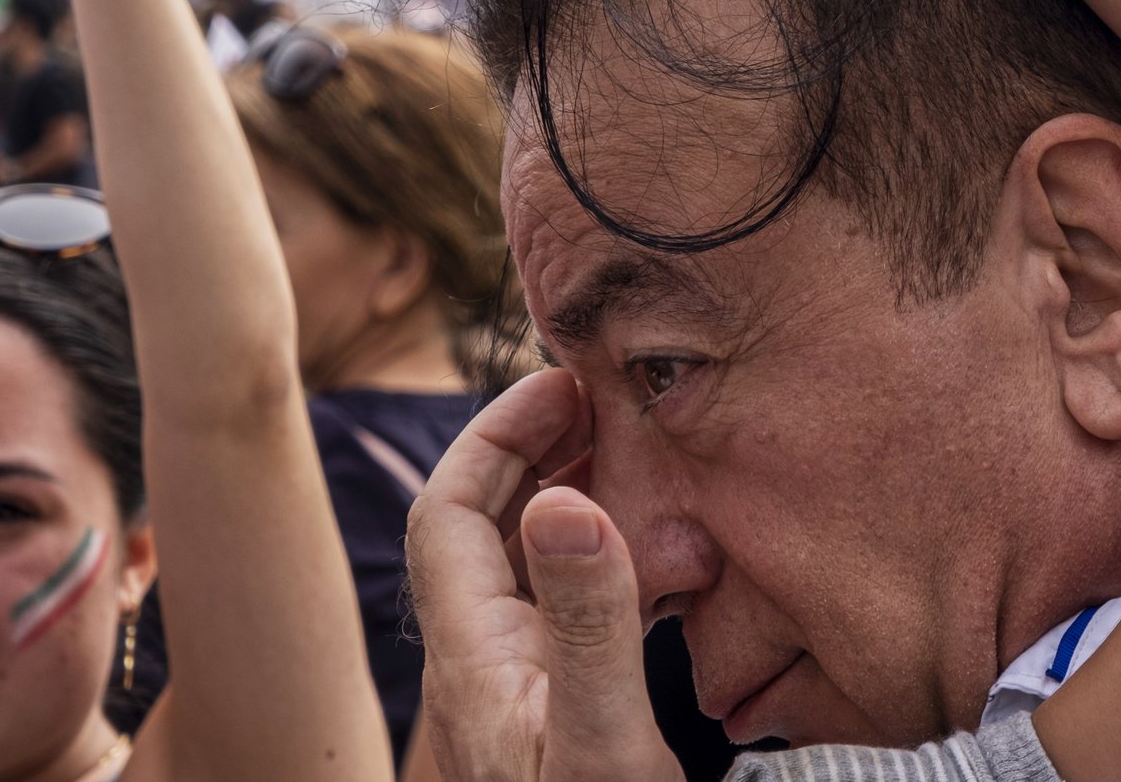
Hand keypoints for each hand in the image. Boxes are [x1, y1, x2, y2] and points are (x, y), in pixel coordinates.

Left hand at [406, 370, 681, 781]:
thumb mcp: (603, 735)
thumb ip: (590, 619)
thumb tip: (563, 500)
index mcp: (477, 661)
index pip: (450, 512)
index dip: (496, 434)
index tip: (568, 387)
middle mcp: (488, 670)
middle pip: (483, 529)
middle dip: (539, 451)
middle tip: (611, 405)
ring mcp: (523, 696)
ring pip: (529, 568)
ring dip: (577, 501)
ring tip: (646, 466)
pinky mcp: (562, 720)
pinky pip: (573, 612)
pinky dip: (612, 565)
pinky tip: (670, 567)